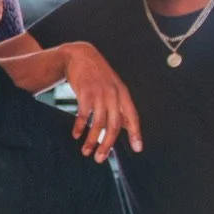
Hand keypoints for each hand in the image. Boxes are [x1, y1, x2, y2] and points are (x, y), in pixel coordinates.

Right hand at [60, 41, 142, 160]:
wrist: (80, 55)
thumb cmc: (97, 74)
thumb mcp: (112, 87)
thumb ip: (119, 106)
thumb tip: (126, 126)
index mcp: (122, 94)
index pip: (132, 117)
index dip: (135, 133)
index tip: (137, 148)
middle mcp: (113, 95)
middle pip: (113, 125)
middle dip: (107, 144)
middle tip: (101, 158)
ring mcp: (99, 94)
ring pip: (98, 123)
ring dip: (92, 140)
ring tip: (87, 151)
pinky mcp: (85, 93)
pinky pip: (84, 115)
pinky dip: (80, 127)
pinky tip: (76, 135)